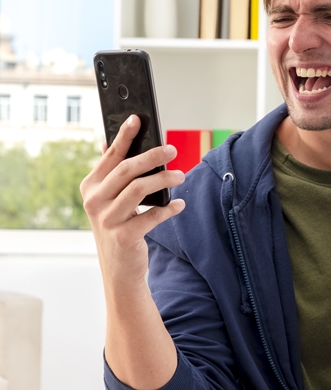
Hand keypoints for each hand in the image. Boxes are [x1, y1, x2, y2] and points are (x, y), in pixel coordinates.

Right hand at [81, 115, 184, 290]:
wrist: (119, 269)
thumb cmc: (119, 226)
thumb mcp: (110, 200)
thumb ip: (113, 173)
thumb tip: (110, 141)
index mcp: (90, 187)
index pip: (110, 156)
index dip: (124, 136)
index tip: (137, 119)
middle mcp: (94, 201)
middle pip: (127, 170)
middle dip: (152, 156)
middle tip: (172, 149)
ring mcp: (107, 220)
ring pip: (139, 190)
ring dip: (163, 180)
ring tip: (181, 177)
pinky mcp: (123, 236)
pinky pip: (152, 216)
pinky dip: (169, 209)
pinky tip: (180, 205)